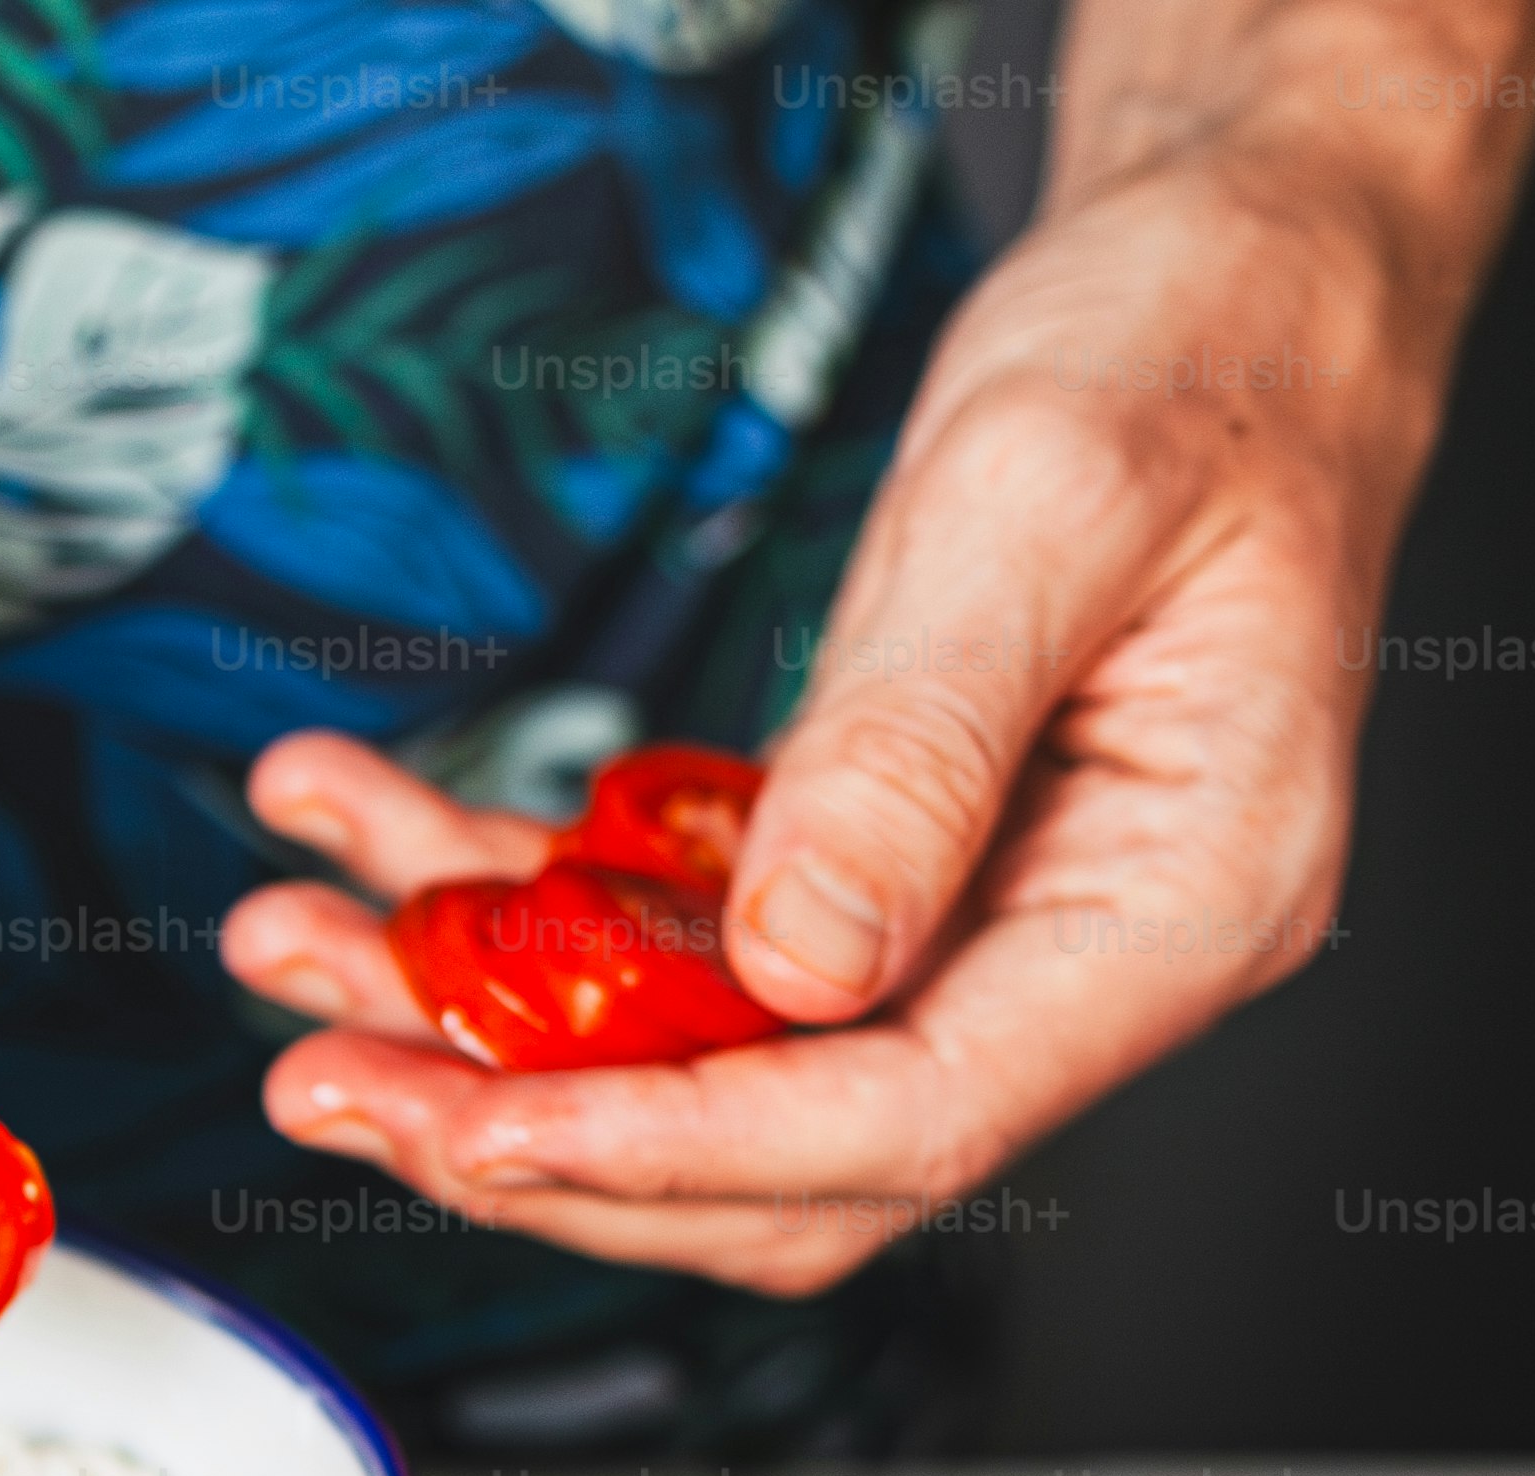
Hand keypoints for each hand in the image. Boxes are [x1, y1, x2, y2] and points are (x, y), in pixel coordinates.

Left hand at [221, 5, 1534, 1291]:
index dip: (674, 1149)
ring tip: (296, 941)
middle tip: (327, 1082)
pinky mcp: (874, 864)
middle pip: (775, 1150)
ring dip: (477, 1017)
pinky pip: (673, 930)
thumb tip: (801, 958)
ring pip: (691, 1055)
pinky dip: (514, 889)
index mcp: (1178, 912)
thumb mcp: (1049, 507)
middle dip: (532, 1127)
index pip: (900, 1118)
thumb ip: (919, 742)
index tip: (486, 1129)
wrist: (1238, 266)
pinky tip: (376, 834)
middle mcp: (1072, 955)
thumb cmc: (1205, 354)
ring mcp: (967, 921)